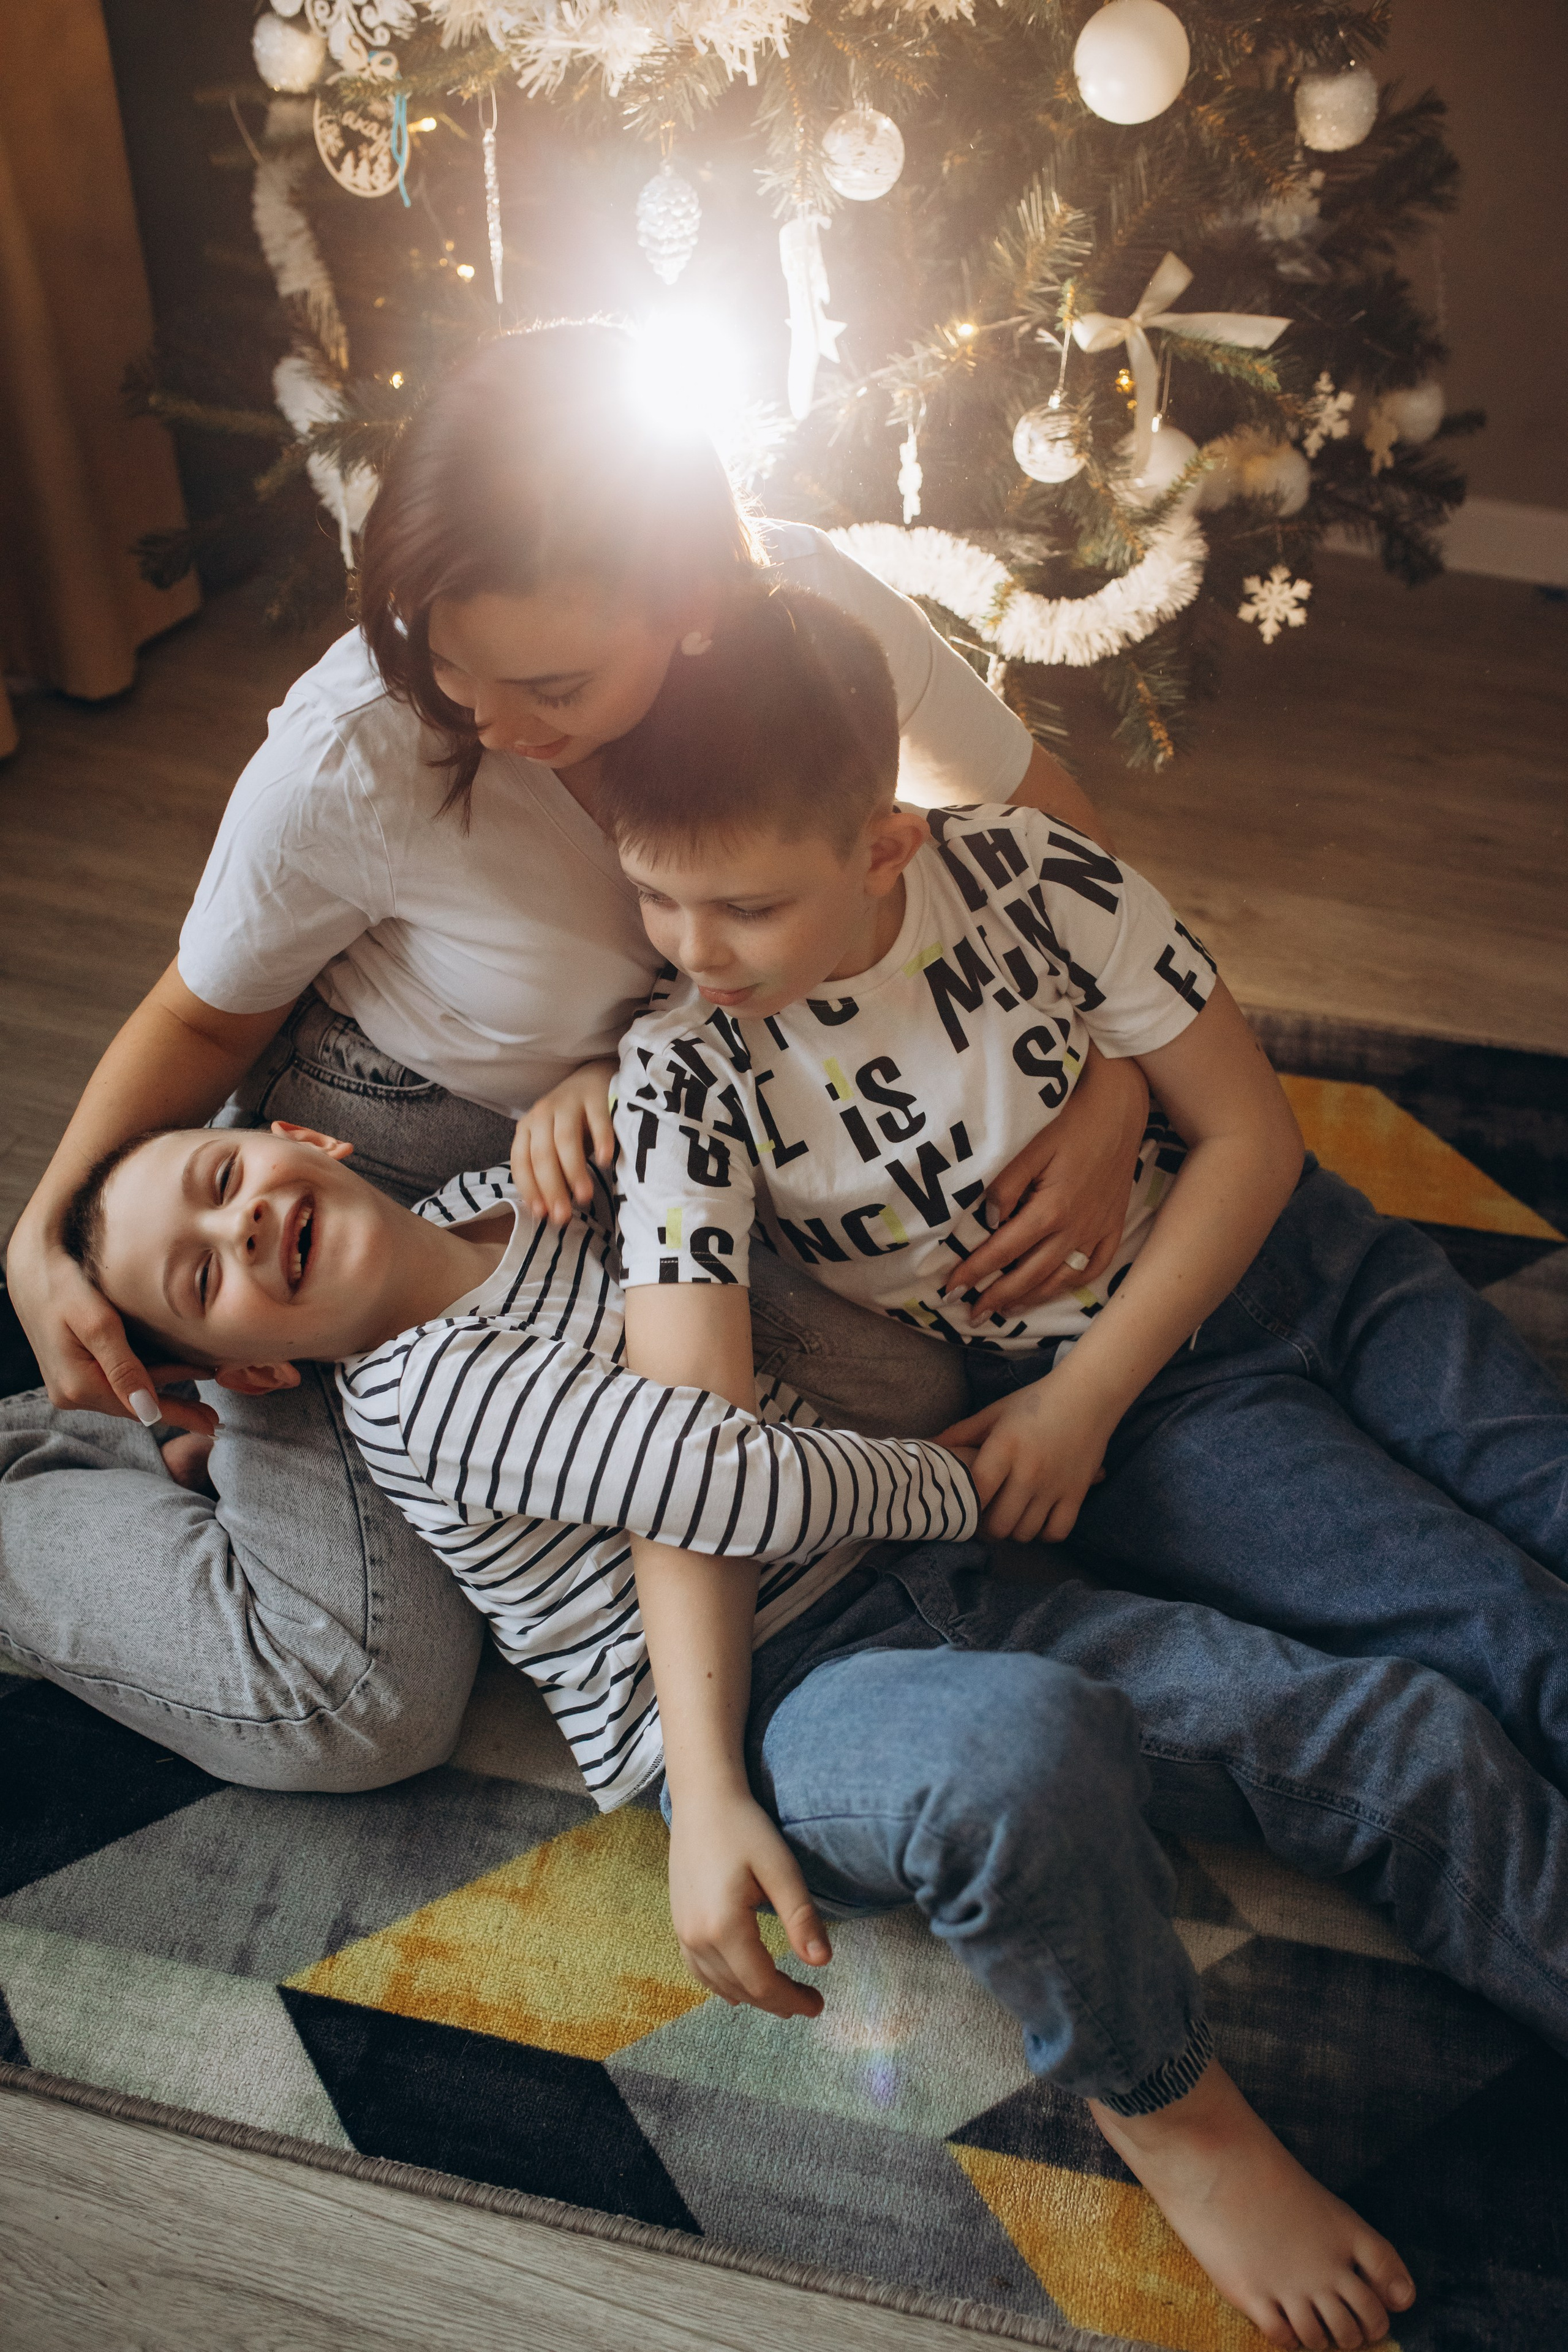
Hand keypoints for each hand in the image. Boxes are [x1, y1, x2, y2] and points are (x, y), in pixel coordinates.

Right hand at [4, 1225, 217, 1436]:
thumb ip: (123, 1367)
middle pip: (135, 1406)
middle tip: (214, 1421)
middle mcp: (72, 1392)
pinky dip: (146, 1380)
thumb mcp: (97, 1323)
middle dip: (176, 1410)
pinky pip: (116, 1381)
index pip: (139, 1409)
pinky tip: (169, 1378)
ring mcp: (70, 1384)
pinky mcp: (73, 1370)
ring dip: (164, 1394)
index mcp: (78, 1385)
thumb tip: (148, 1410)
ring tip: (201, 1401)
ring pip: (128, 1393)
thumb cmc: (64, 1285)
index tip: (211, 1427)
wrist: (31, 1265)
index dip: (179, 1417)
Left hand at [510, 1059, 617, 1226]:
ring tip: (585, 1196)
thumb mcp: (554, 1144)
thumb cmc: (574, 1123)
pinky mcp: (595, 1096)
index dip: (530, 1189)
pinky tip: (606, 1161)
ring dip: (574, 1171)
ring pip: (565, 1140)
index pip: (521, 1162)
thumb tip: (551, 1213)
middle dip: (552, 1188)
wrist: (595, 1077)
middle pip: (542, 1155)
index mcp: (527, 1128)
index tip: (542, 1215)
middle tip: (564, 1216)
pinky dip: (601, 1141)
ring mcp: (568, 1102)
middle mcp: (542, 1114)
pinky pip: (597, 1120)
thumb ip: (551, 1171)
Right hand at [667, 1783, 831, 2018]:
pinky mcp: (679, 1922)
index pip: (762, 1984)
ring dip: (752, 1995)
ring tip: (782, 1995)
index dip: (792, 2000)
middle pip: (742, 1989)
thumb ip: (800, 1918)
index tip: (818, 2004)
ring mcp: (683, 1932)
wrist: (702, 1799)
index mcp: (723, 1927)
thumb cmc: (744, 1828)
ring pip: (720, 1984)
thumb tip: (822, 1963)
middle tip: (808, 2002)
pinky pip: (699, 1969)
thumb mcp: (781, 1869)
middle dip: (777, 2002)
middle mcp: (697, 1937)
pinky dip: (723, 1984)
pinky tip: (738, 1986)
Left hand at [938, 1371, 1115, 1543]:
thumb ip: (961, 1433)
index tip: (963, 1504)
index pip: (978, 1493)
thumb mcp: (995, 1412)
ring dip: (1013, 1530)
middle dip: (986, 1527)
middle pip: (999, 1525)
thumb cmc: (1036, 1401)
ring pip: (1025, 1533)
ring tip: (1009, 1516)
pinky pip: (1056, 1532)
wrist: (1088, 1395)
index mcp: (1005, 1448)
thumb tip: (928, 1447)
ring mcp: (1055, 1486)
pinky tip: (1036, 1519)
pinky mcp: (1077, 1493)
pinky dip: (1044, 1533)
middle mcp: (1029, 1472)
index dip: (966, 1506)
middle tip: (985, 1517)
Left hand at [941, 1047, 1148, 1321]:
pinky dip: (1071, 1284)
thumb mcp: (1031, 1148)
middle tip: (971, 1314)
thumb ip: (1006, 1187)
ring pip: (1061, 1278)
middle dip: (997, 1298)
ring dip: (1031, 1298)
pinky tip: (1053, 1289)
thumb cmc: (1071, 1122)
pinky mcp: (1114, 1226)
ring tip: (1005, 1310)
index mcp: (1050, 1210)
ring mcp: (1097, 1231)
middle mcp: (1075, 1229)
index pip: (1002, 1252)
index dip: (974, 1272)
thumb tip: (987, 1221)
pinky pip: (1094, 1267)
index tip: (951, 1289)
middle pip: (1029, 1275)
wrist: (1121, 1109)